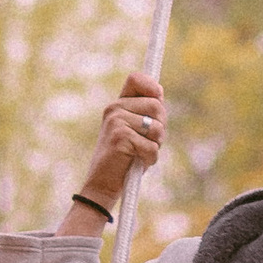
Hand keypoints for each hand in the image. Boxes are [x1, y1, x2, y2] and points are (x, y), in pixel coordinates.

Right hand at [65, 72, 163, 228]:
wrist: (102, 184)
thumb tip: (159, 93)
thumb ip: (146, 113)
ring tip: (139, 153)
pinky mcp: (120, 138)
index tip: (158, 98)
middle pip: (157, 106)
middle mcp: (115, 109)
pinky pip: (151, 147)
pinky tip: (136, 163)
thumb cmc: (124, 159)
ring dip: (155, 145)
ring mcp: (116, 122)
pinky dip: (150, 159)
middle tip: (147, 141)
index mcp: (118, 105)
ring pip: (157, 127)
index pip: (136, 78)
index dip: (152, 87)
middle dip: (160, 127)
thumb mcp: (135, 131)